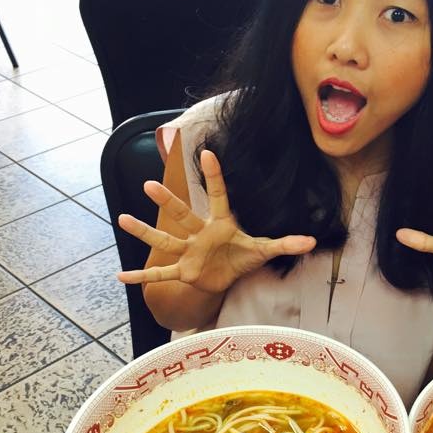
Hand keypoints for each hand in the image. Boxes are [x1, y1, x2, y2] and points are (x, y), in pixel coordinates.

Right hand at [117, 150, 315, 293]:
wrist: (222, 279)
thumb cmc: (240, 258)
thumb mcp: (263, 251)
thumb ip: (286, 244)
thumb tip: (312, 241)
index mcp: (221, 224)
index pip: (219, 196)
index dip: (214, 176)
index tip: (208, 153)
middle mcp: (199, 234)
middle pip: (182, 215)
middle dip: (168, 202)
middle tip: (149, 184)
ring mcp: (188, 252)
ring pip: (164, 241)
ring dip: (144, 232)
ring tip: (123, 219)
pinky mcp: (182, 271)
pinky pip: (160, 274)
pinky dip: (141, 278)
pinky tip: (120, 277)